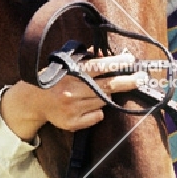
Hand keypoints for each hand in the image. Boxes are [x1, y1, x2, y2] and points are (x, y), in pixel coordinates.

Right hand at [0, 53, 146, 141]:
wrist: (34, 101)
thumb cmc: (54, 79)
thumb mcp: (66, 65)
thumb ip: (85, 60)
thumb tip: (104, 55)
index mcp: (71, 73)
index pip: (99, 67)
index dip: (117, 63)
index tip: (131, 61)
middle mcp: (72, 90)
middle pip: (107, 86)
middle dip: (128, 81)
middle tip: (142, 78)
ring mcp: (73, 108)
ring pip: (104, 101)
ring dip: (110, 95)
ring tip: (109, 89)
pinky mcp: (73, 122)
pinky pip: (97, 116)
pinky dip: (98, 111)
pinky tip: (90, 106)